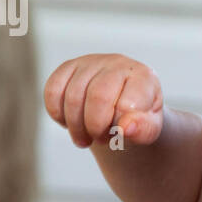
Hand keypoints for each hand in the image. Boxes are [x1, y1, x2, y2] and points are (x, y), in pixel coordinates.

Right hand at [44, 54, 162, 147]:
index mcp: (143, 77)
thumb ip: (143, 130)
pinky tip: (69, 123)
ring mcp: (91, 62)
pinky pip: (53, 90)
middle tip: (100, 140)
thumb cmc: (138, 117)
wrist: (122, 103)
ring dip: (76, 126)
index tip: (119, 135)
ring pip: (72, 97)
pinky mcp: (69, 66)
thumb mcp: (149, 128)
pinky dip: (57, 113)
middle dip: (95, 127)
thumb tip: (125, 128)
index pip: (125, 104)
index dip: (118, 127)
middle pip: (97, 97)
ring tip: (86, 137)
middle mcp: (117, 63)